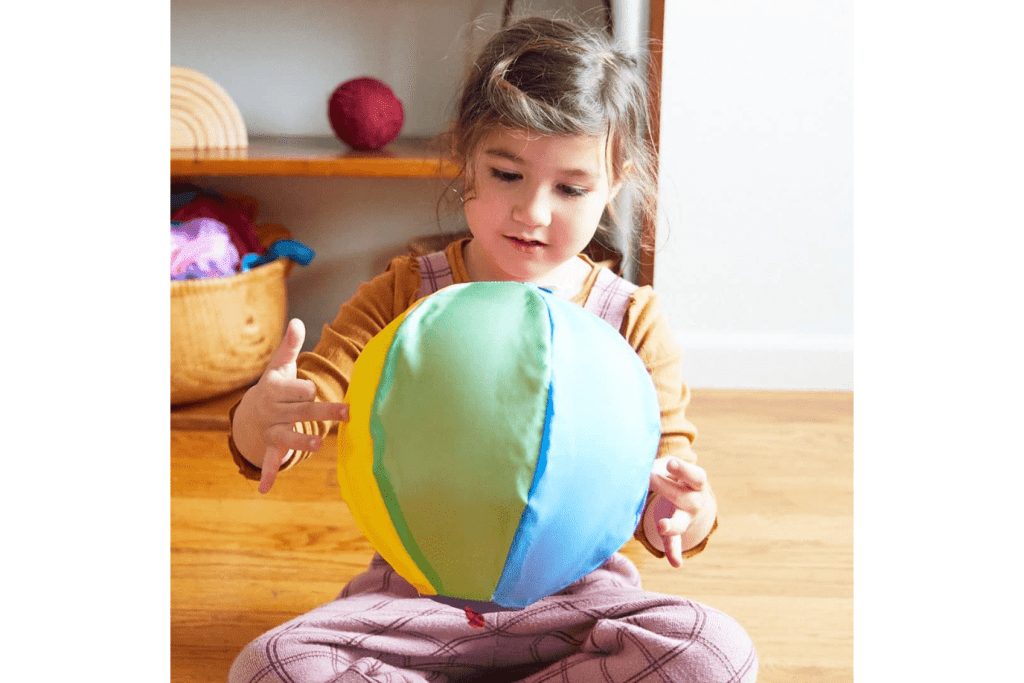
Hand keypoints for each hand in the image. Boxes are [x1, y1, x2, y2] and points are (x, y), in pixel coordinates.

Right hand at [232, 319, 348, 492]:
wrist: (250, 412)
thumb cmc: (275, 386)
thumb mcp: (280, 365)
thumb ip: (290, 345)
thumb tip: (298, 321)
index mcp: (275, 389)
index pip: (299, 389)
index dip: (307, 389)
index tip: (311, 390)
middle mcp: (272, 411)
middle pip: (302, 411)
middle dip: (323, 412)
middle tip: (347, 412)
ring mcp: (271, 430)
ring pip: (289, 436)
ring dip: (301, 441)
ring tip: (318, 444)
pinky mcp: (271, 447)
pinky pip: (269, 461)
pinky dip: (268, 473)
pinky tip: (265, 488)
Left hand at [644, 455, 716, 567]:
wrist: (690, 495)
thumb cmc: (675, 475)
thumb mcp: (672, 466)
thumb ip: (658, 465)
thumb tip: (637, 465)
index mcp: (697, 482)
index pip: (695, 476)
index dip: (683, 470)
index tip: (670, 464)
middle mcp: (695, 501)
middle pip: (683, 496)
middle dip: (664, 487)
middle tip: (648, 476)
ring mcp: (686, 518)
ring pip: (680, 523)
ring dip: (671, 526)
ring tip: (662, 527)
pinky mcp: (676, 531)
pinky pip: (675, 543)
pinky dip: (674, 553)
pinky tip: (676, 563)